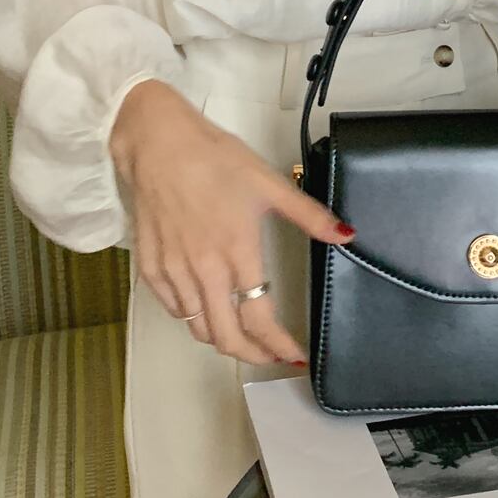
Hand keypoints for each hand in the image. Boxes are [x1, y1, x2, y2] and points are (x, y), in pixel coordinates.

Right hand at [109, 80, 352, 364]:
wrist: (157, 142)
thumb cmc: (214, 158)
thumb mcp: (269, 182)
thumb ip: (309, 215)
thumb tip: (346, 235)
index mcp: (237, 251)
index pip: (260, 318)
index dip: (279, 345)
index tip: (294, 355)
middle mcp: (203, 270)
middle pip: (227, 337)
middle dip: (253, 355)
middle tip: (271, 356)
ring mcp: (173, 271)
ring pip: (199, 328)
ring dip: (224, 339)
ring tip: (244, 336)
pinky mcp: (151, 267)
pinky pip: (174, 310)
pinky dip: (193, 319)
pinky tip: (208, 309)